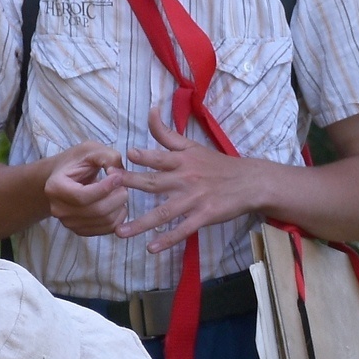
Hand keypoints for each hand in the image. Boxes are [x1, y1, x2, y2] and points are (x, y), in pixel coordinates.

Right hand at [41, 144, 134, 235]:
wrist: (64, 178)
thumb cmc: (77, 162)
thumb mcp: (90, 150)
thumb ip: (107, 157)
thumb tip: (118, 174)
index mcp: (56, 187)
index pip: (83, 196)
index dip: (106, 188)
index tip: (119, 176)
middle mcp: (59, 209)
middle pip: (97, 210)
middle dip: (117, 197)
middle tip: (124, 184)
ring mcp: (69, 222)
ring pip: (105, 221)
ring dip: (120, 206)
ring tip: (120, 191)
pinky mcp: (80, 230)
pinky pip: (107, 229)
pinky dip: (119, 217)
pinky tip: (118, 204)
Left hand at [116, 116, 260, 254]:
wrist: (250, 182)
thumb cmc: (218, 164)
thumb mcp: (192, 146)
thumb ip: (167, 133)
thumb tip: (149, 111)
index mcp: (182, 160)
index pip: (157, 158)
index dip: (138, 158)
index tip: (114, 163)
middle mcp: (185, 178)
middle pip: (154, 183)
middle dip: (131, 185)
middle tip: (109, 190)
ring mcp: (195, 199)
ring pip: (164, 212)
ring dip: (141, 223)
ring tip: (120, 232)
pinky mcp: (204, 216)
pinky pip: (183, 229)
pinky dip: (167, 239)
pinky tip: (151, 248)